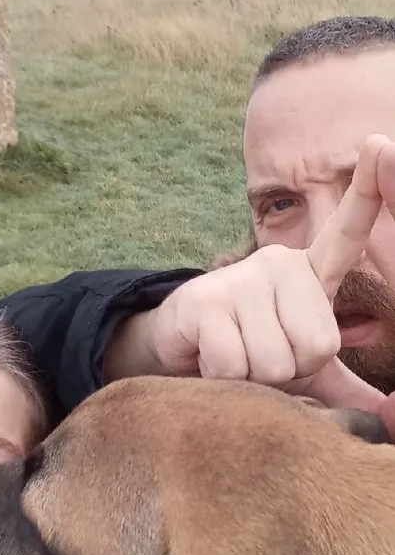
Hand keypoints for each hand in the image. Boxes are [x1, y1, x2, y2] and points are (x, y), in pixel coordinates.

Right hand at [149, 135, 388, 405]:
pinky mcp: (206, 299)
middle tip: (261, 356)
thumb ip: (343, 385)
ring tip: (235, 356)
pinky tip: (209, 357)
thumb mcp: (301, 367)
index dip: (367, 193)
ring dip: (254, 378)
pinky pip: (235, 364)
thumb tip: (387, 413)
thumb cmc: (250, 349)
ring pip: (276, 361)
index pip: (345, 234)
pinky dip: (223, 378)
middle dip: (292, 372)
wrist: (180, 348)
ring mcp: (241, 277)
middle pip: (319, 345)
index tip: (381, 141)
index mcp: (308, 275)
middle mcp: (279, 264)